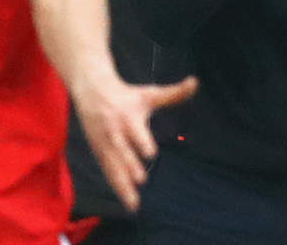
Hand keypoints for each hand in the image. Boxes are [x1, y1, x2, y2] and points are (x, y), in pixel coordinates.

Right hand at [74, 75, 196, 211]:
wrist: (91, 89)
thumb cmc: (126, 94)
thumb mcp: (149, 93)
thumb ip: (174, 93)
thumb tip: (195, 82)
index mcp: (128, 116)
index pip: (135, 131)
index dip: (142, 141)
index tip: (150, 153)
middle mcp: (115, 131)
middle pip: (122, 151)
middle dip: (130, 165)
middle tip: (141, 180)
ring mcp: (104, 143)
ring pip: (113, 166)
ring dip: (122, 185)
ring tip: (134, 204)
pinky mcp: (98, 151)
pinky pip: (107, 171)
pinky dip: (116, 186)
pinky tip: (127, 202)